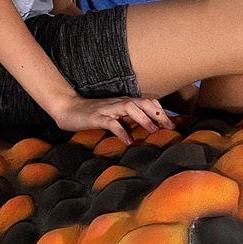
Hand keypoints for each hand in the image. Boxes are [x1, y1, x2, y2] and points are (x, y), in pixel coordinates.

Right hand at [49, 92, 170, 143]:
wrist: (68, 108)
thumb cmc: (93, 114)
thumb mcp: (114, 116)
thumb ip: (129, 119)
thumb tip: (147, 128)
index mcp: (125, 102)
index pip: (148, 102)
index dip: (162, 111)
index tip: (174, 124)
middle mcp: (119, 102)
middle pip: (143, 102)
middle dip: (158, 114)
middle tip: (170, 128)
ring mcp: (108, 109)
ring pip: (130, 108)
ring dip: (143, 119)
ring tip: (153, 131)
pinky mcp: (96, 117)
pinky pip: (111, 122)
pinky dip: (121, 131)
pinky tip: (127, 141)